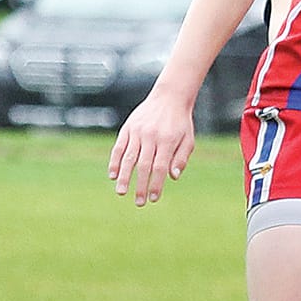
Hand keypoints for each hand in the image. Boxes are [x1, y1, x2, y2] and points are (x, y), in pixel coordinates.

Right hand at [108, 91, 197, 206]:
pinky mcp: (127, 128)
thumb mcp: (188, 140)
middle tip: (139, 202)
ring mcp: (137, 132)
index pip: (160, 167)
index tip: (154, 199)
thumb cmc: (180, 123)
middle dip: (140, 185)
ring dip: (123, 177)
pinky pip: (119, 147)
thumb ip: (181, 158)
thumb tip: (172, 177)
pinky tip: (112, 175)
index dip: (156, 184)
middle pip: (143, 165)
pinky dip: (114, 161)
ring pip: (128, 158)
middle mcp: (151, 136)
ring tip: (121, 192)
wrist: (169, 98)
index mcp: (167, 141)